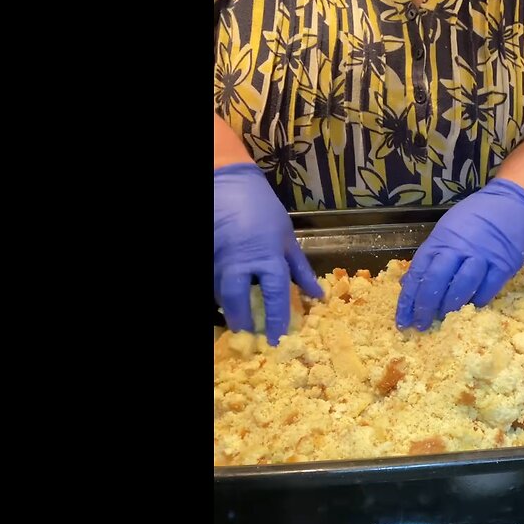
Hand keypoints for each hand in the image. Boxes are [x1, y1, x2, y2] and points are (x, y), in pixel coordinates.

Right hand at [214, 163, 323, 344]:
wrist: (228, 185)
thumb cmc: (263, 211)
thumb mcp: (287, 238)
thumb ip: (300, 269)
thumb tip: (317, 295)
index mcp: (268, 256)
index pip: (274, 295)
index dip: (275, 319)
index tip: (275, 338)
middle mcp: (241, 261)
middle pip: (237, 299)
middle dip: (240, 320)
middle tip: (246, 332)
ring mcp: (218, 258)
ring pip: (219, 292)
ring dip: (228, 306)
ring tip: (237, 317)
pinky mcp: (206, 255)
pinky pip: (211, 280)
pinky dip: (218, 290)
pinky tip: (225, 296)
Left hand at [396, 178, 523, 330]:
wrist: (515, 200)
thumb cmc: (478, 216)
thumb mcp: (448, 229)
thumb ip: (430, 255)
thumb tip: (409, 282)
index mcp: (441, 239)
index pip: (418, 273)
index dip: (408, 299)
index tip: (403, 319)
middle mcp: (458, 248)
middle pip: (436, 282)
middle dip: (425, 307)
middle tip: (421, 325)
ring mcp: (482, 256)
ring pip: (460, 287)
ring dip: (449, 306)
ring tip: (443, 318)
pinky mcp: (504, 264)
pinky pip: (487, 289)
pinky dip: (477, 301)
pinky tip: (470, 309)